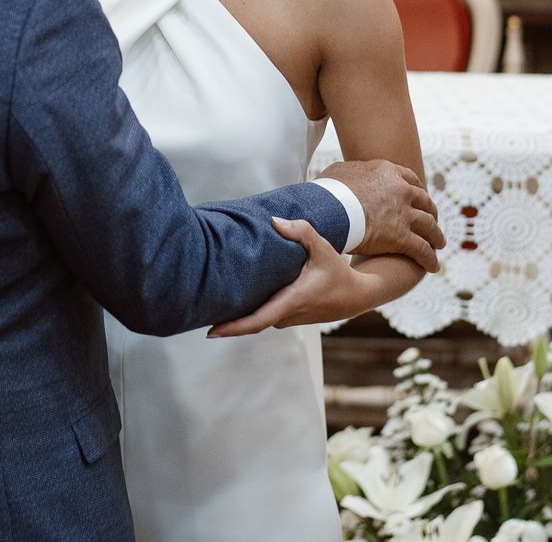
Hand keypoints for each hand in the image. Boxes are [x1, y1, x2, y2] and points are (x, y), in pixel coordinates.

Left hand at [209, 218, 379, 336]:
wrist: (355, 296)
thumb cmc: (337, 272)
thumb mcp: (323, 248)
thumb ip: (301, 231)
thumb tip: (274, 221)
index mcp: (292, 301)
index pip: (258, 320)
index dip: (234, 328)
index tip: (212, 331)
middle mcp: (287, 315)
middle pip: (250, 322)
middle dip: (225, 322)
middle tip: (195, 314)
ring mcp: (287, 319)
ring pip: (256, 319)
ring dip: (235, 316)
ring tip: (208, 304)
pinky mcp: (287, 318)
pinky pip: (263, 316)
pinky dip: (248, 312)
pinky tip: (231, 301)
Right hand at [317, 159, 443, 272]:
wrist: (327, 209)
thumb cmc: (326, 191)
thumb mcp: (337, 172)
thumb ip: (347, 173)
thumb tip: (340, 177)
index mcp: (387, 172)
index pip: (410, 179)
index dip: (416, 189)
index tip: (417, 197)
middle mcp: (401, 190)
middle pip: (424, 201)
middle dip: (430, 212)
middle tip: (432, 220)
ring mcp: (404, 213)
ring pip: (429, 226)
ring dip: (436, 236)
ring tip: (438, 243)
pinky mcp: (402, 237)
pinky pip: (422, 250)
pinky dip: (429, 258)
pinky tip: (433, 266)